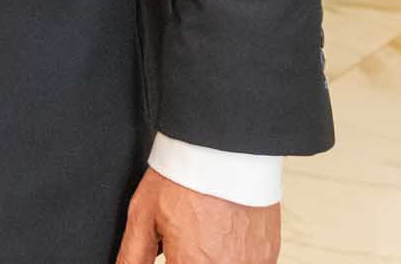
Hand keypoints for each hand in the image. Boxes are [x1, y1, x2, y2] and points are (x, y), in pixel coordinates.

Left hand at [115, 168, 279, 263]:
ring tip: (202, 236)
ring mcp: (251, 263)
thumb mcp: (143, 214)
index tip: (171, 255)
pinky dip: (232, 257)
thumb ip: (133, 255)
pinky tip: (222, 238)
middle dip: (187, 259)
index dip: (172, 262)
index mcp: (193, 263)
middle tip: (185, 240)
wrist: (224, 148)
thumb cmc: (183, 176)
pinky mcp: (267, 255)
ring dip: (211, 259)